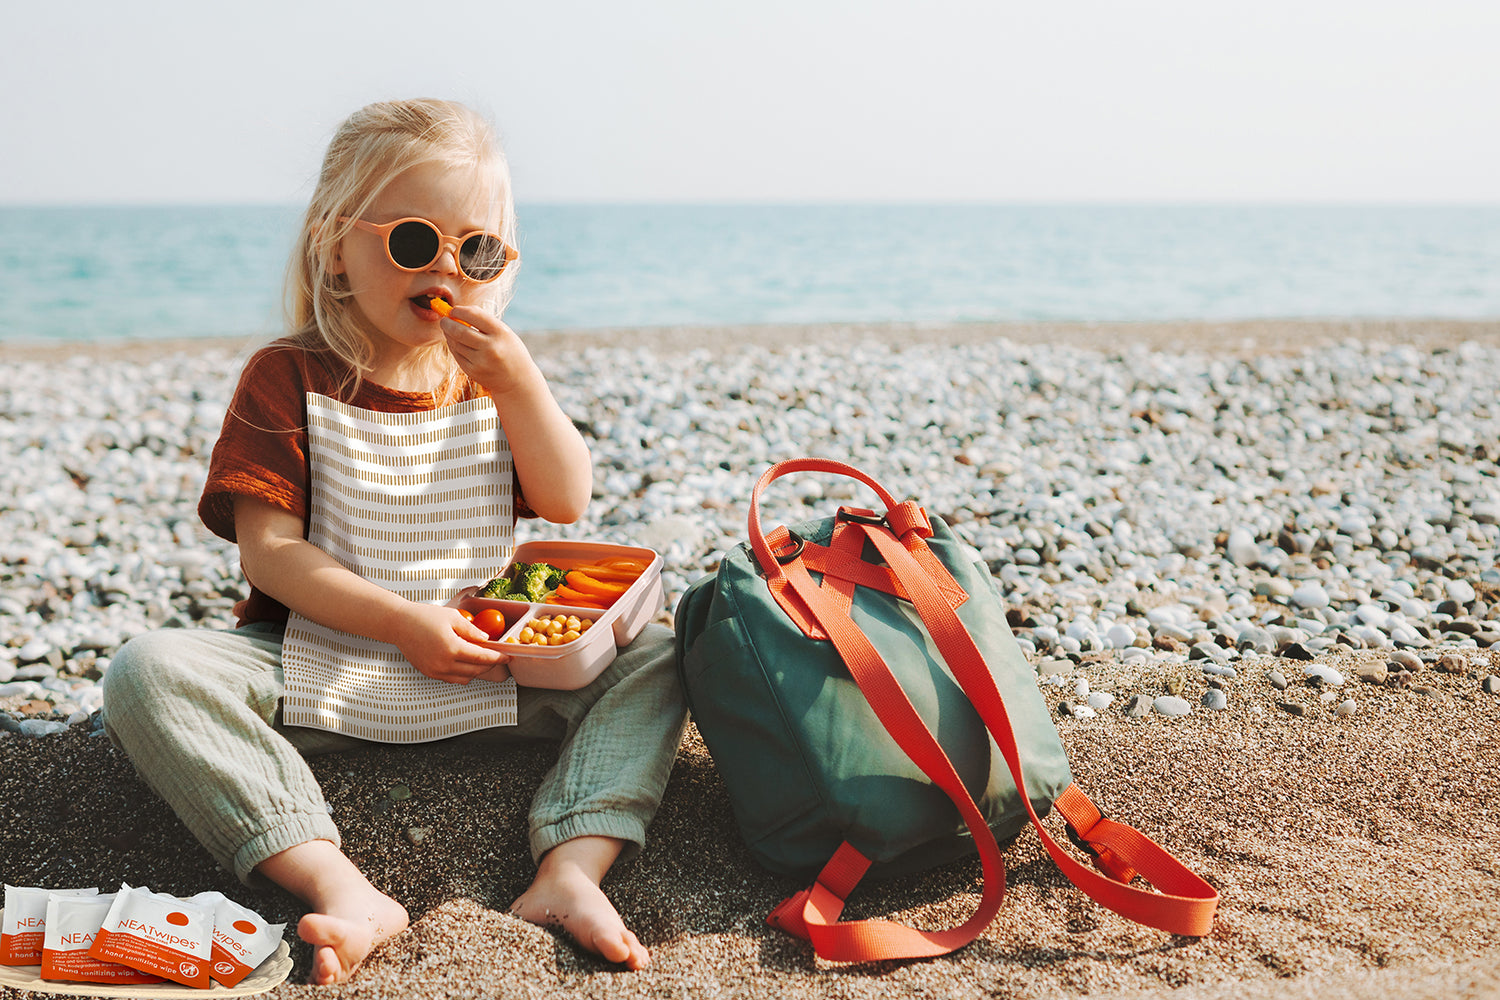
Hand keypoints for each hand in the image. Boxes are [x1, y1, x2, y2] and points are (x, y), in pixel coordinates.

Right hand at [391, 601, 509, 684]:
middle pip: (476, 670)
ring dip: (476, 671)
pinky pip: (452, 679)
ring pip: (465, 678)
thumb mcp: (452, 617)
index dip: (497, 658)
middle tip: (496, 656)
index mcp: (452, 648)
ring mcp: (435, 671)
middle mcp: (444, 663)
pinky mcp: (429, 673)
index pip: (482, 658)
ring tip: (481, 659)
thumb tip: (486, 639)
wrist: (399, 624)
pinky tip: (465, 663)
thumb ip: (472, 630)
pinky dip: (462, 674)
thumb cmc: (423, 617)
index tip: (507, 656)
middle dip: (489, 664)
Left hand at [439, 306, 538, 396]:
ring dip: (449, 335)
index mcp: (501, 332)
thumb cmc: (510, 351)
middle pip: (460, 331)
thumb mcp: (504, 332)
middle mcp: (491, 347)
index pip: (473, 315)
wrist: (518, 380)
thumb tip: (458, 312)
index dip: (459, 311)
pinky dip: (452, 346)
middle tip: (444, 320)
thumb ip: (484, 321)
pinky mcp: (473, 371)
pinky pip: (457, 355)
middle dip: (447, 323)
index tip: (454, 310)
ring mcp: (481, 361)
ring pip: (456, 344)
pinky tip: (454, 342)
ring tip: (449, 330)